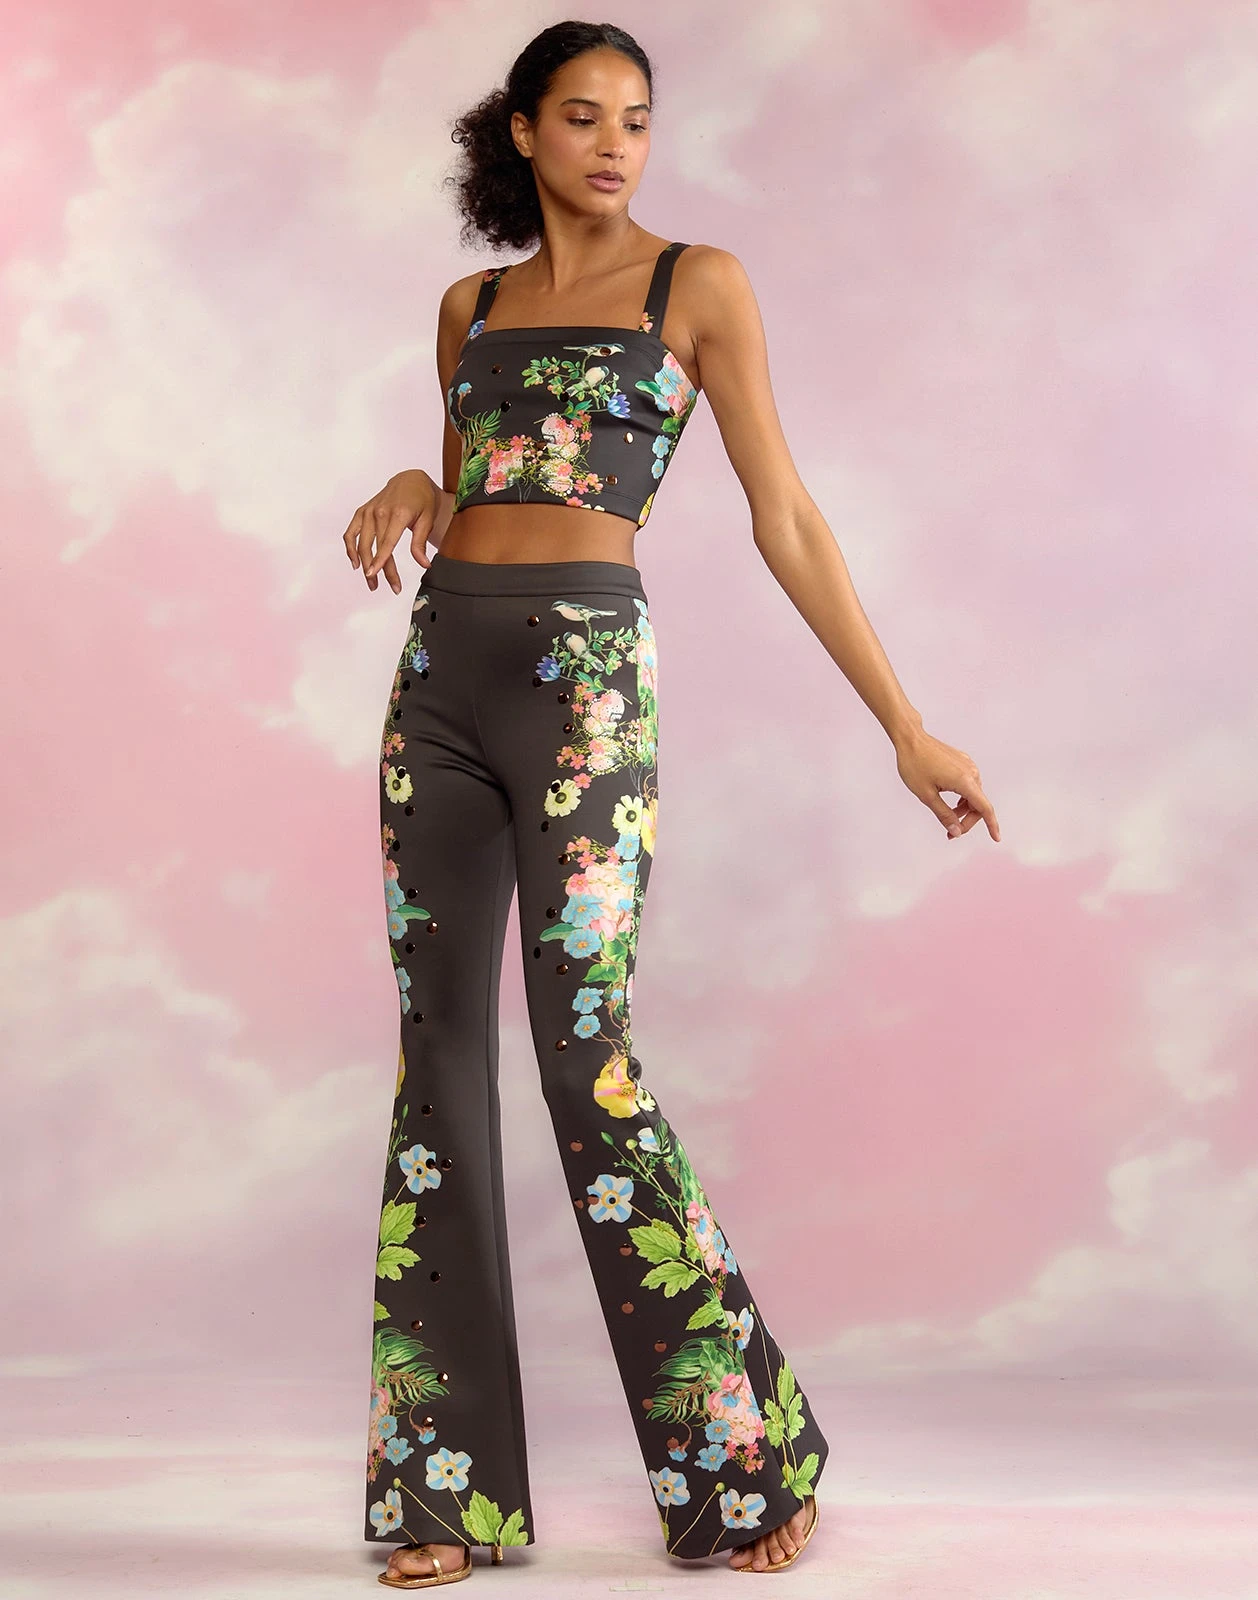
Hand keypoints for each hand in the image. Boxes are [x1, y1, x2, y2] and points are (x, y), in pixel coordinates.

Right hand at [343, 469, 438, 593]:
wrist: (410, 481)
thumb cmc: (421, 500)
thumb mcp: (428, 520)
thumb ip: (421, 543)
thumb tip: (424, 564)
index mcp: (398, 513)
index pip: (387, 541)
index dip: (379, 559)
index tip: (372, 573)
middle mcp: (380, 511)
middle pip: (375, 547)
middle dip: (380, 570)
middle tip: (391, 587)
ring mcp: (369, 511)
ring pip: (361, 543)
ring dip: (364, 564)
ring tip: (372, 581)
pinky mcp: (362, 512)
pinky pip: (351, 532)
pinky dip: (350, 548)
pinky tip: (355, 563)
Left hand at [893, 726, 1000, 841]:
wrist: (911, 739)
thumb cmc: (915, 764)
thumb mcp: (926, 795)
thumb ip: (944, 815)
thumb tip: (956, 831)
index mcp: (964, 781)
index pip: (984, 808)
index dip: (992, 825)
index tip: (996, 838)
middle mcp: (971, 772)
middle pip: (978, 804)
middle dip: (967, 820)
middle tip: (951, 833)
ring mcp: (968, 766)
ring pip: (973, 795)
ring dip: (963, 809)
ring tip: (948, 818)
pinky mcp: (962, 762)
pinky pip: (968, 784)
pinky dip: (962, 797)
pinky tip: (951, 803)